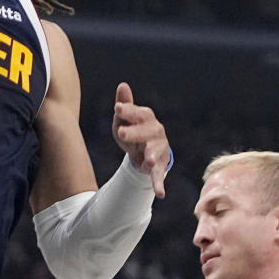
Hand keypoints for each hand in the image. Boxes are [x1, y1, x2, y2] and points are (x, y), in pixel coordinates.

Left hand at [112, 82, 171, 196]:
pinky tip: (161, 193)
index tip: (117, 108)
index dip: (128, 110)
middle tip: (121, 133)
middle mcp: (155, 131)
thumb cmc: (133, 131)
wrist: (144, 152)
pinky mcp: (159, 165)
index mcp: (146, 118)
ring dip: (152, 155)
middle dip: (135, 132)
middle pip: (147, 130)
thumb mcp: (125, 119)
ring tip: (148, 160)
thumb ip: (125, 104)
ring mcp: (159, 148)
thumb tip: (122, 85)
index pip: (138, 112)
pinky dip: (159, 184)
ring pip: (156, 151)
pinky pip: (159, 175)